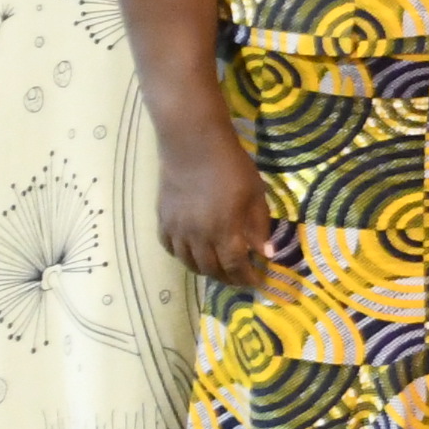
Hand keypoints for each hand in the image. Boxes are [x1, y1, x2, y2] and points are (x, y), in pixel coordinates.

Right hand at [156, 118, 279, 288]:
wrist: (193, 146)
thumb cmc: (232, 167)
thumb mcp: (256, 195)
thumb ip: (259, 226)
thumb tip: (265, 254)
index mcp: (224, 230)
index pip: (235, 266)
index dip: (246, 278)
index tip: (257, 282)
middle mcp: (198, 236)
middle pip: (211, 269)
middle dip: (228, 278)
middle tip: (240, 277)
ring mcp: (177, 230)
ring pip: (189, 263)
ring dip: (206, 270)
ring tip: (219, 268)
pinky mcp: (163, 220)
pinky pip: (170, 248)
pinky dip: (183, 256)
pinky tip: (193, 253)